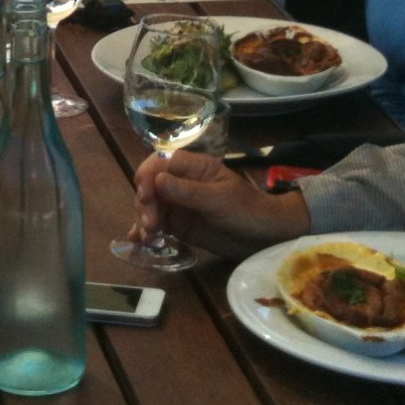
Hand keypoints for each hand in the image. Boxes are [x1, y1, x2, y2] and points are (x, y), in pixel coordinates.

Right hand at [131, 149, 309, 258]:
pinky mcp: (179, 225)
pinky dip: (146, 232)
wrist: (266, 237)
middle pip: (150, 185)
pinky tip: (138, 242)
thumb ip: (188, 192)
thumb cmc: (248, 211)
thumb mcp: (219, 200)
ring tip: (148, 238)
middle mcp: (181, 183)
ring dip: (143, 219)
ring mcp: (179, 204)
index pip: (160, 163)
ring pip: (150, 206)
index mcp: (194, 167)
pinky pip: (157, 225)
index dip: (147, 177)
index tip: (146, 198)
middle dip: (145, 203)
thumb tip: (157, 180)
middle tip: (150, 225)